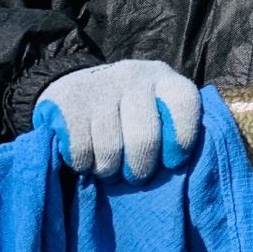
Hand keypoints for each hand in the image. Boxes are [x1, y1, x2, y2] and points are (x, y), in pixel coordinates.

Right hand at [33, 60, 201, 181]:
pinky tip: (86, 158)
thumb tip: (183, 168)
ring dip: (109, 170)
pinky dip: (84, 164)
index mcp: (164, 79)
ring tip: (109, 168)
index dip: (183, 139)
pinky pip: (81, 151)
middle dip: (141, 168)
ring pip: (110, 150)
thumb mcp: (158, 110)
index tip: (173, 161)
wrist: (77, 88)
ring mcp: (100, 86)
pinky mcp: (68, 101)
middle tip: (136, 175)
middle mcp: (134, 76)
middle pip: (145, 139)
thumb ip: (173, 130)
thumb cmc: (130, 112)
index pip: (185, 104)